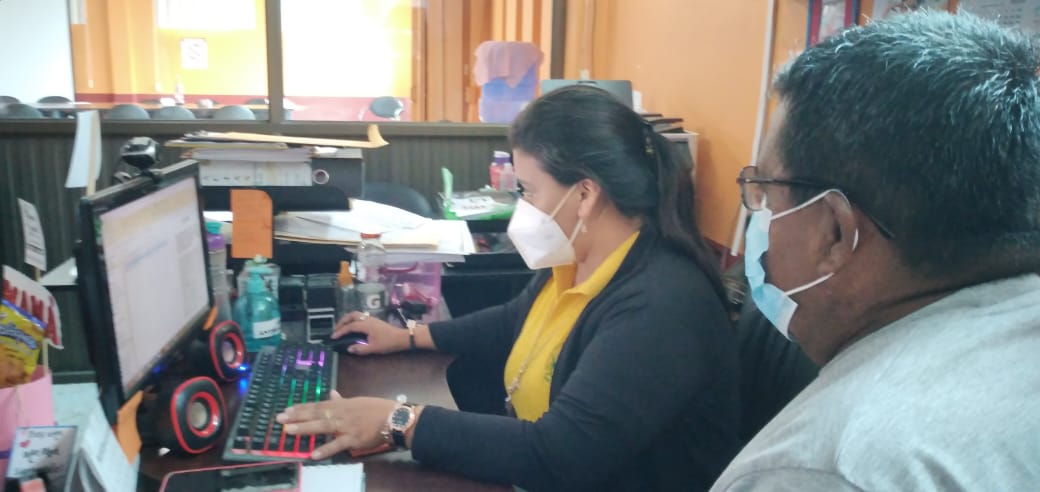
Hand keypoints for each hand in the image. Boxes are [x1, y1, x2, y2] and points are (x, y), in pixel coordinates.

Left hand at [276, 391, 394, 458]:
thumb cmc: (376, 409)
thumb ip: (342, 400)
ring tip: (290, 431)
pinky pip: (338, 444)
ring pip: (323, 426)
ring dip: (306, 428)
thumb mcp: (357, 401)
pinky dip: (326, 449)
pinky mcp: (354, 438)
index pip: (318, 405)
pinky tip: (313, 454)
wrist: (394, 418)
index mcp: (342, 404)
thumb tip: (331, 392)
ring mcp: (347, 426)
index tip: (287, 410)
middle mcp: (341, 413)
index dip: (302, 407)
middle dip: (297, 416)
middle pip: (316, 414)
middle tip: (280, 419)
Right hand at [333, 311, 407, 354]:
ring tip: (342, 327)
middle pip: (351, 315)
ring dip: (347, 319)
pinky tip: (352, 326)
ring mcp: (371, 318)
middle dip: (342, 321)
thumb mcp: (374, 348)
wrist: (402, 337)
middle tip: (336, 329)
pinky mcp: (374, 320)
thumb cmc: (388, 343)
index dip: (340, 331)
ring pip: (356, 314)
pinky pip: (360, 316)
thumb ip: (360, 349)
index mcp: (366, 325)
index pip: (349, 326)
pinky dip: (353, 319)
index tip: (333, 337)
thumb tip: (349, 348)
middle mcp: (367, 319)